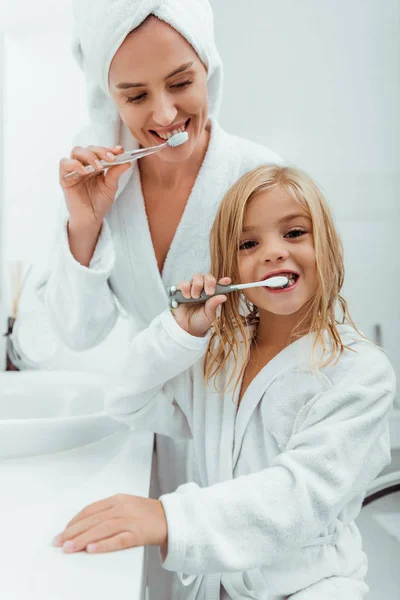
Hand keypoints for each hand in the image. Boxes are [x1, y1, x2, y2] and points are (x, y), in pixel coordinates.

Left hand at [53, 494, 167, 553]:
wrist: (171, 518)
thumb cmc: (147, 513)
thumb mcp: (126, 505)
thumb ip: (107, 512)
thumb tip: (85, 524)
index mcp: (117, 500)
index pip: (90, 510)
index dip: (75, 521)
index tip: (63, 531)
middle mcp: (122, 508)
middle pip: (93, 520)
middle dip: (73, 531)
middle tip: (59, 542)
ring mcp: (130, 520)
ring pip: (102, 529)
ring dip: (83, 539)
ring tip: (69, 547)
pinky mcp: (138, 534)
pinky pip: (118, 540)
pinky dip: (104, 545)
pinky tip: (92, 549)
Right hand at [59, 145, 131, 228]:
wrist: (91, 218)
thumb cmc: (100, 202)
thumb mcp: (111, 187)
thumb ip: (116, 173)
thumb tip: (127, 162)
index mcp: (96, 164)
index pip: (101, 151)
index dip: (110, 149)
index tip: (120, 150)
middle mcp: (84, 164)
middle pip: (89, 148)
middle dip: (101, 151)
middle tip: (111, 158)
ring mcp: (74, 169)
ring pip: (76, 151)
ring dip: (89, 155)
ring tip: (98, 166)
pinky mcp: (64, 177)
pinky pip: (64, 164)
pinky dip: (74, 164)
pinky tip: (85, 171)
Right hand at [172, 274, 230, 336]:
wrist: (185, 329)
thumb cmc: (199, 322)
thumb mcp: (209, 315)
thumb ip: (213, 305)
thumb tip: (223, 296)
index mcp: (211, 294)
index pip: (218, 284)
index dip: (223, 281)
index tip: (227, 281)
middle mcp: (202, 289)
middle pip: (207, 276)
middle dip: (209, 282)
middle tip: (209, 293)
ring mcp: (192, 289)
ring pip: (196, 277)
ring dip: (197, 286)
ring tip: (195, 298)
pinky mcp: (181, 291)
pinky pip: (183, 283)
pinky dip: (186, 288)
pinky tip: (187, 297)